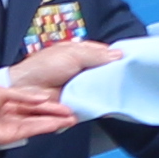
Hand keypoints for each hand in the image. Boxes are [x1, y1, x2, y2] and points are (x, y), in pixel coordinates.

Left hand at [0, 82, 78, 148]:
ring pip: (38, 124)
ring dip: (54, 122)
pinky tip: (55, 124)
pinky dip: (43, 127)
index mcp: (11, 102)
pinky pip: (30, 130)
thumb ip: (24, 96)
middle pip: (40, 115)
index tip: (65, 104)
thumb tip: (42, 97)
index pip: (36, 104)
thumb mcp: (3, 92)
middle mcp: (14, 114)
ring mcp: (13, 125)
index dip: (51, 104)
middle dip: (57, 114)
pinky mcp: (10, 136)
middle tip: (73, 114)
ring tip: (70, 119)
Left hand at [2, 33, 122, 95]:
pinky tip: (116, 104)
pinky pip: (94, 103)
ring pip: (101, 88)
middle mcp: (81, 70)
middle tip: (131, 77)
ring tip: (128, 90)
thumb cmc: (44, 67)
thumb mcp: (72, 54)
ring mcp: (80, 87)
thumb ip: (96, 54)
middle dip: (115, 74)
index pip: (102, 54)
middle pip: (104, 72)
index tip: (130, 60)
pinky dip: (103, 104)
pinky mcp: (78, 103)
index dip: (115, 57)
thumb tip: (118, 54)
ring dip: (111, 90)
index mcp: (78, 53)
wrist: (26, 90)